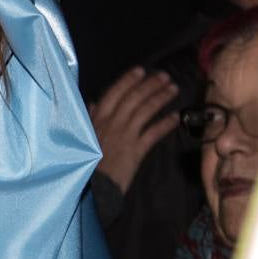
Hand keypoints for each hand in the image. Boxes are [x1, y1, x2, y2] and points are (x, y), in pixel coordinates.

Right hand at [88, 66, 179, 193]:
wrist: (90, 187)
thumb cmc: (84, 162)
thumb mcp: (81, 136)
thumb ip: (88, 118)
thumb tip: (92, 103)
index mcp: (98, 118)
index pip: (115, 92)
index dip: (129, 80)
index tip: (141, 70)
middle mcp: (112, 123)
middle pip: (134, 97)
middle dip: (151, 84)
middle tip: (165, 76)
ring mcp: (125, 136)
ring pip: (145, 111)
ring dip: (161, 98)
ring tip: (174, 89)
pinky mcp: (136, 151)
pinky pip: (153, 133)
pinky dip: (165, 124)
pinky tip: (175, 117)